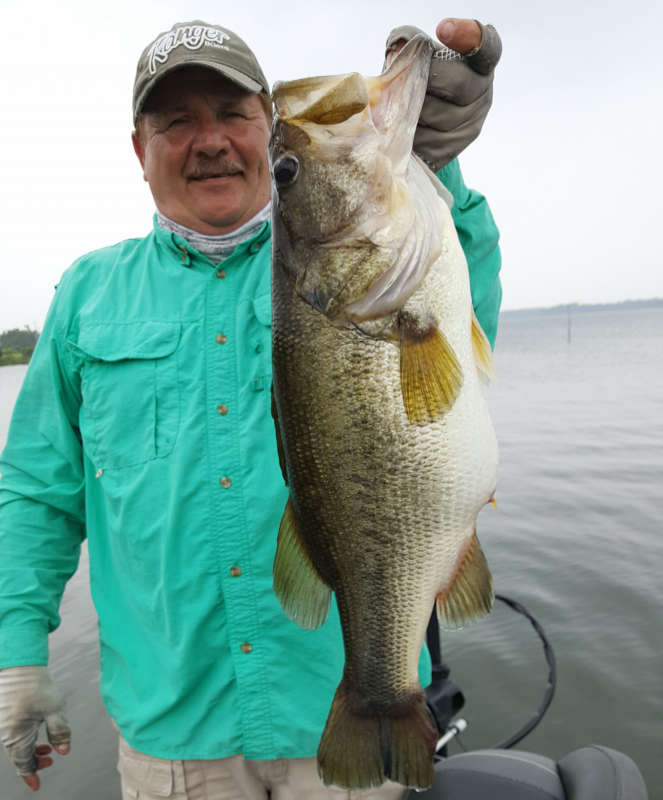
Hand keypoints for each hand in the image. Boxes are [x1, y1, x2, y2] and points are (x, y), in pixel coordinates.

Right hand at [0, 666, 70, 791]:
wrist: (19, 664)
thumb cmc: (37, 686)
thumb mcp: (54, 709)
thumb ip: (60, 732)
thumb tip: (64, 752)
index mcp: (16, 736)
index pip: (23, 764)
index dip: (31, 775)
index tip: (37, 785)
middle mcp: (6, 733)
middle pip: (19, 756)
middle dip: (34, 762)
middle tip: (51, 760)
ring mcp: (3, 723)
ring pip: (16, 744)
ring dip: (31, 749)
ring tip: (47, 749)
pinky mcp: (4, 714)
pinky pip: (13, 733)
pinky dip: (25, 737)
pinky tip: (37, 731)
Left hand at [384, 18, 501, 170]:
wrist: (421, 124)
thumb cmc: (421, 81)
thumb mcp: (418, 57)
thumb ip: (410, 42)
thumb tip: (399, 44)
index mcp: (479, 64)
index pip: (487, 47)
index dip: (469, 36)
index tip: (443, 28)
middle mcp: (481, 93)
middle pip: (456, 82)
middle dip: (426, 80)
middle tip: (408, 81)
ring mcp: (470, 124)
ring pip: (436, 114)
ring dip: (411, 109)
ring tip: (399, 105)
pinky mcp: (451, 148)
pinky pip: (424, 139)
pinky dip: (407, 132)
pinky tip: (400, 126)